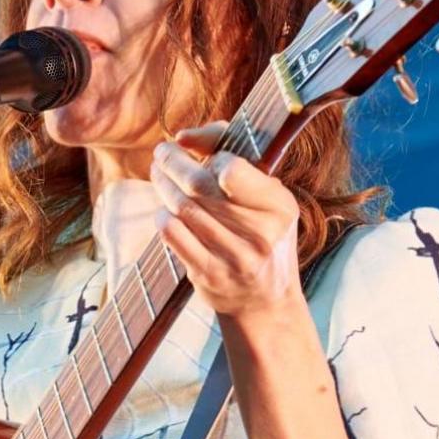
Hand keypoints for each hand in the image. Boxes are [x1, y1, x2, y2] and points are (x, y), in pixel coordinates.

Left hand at [149, 121, 305, 319]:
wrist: (265, 301)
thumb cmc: (260, 232)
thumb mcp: (264, 194)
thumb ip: (231, 153)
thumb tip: (183, 137)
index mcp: (279, 206)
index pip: (232, 170)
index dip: (212, 155)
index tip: (204, 153)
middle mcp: (260, 234)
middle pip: (198, 186)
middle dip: (172, 163)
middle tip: (162, 153)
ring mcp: (233, 258)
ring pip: (182, 208)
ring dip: (163, 185)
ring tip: (159, 174)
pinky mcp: (209, 275)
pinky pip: (172, 235)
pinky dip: (163, 217)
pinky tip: (164, 210)